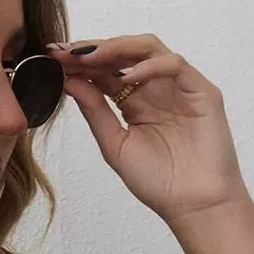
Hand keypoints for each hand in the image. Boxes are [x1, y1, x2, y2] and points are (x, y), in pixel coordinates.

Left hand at [48, 33, 250, 224]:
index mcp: (133, 101)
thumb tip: (69, 80)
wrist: (193, 206)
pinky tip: (127, 76)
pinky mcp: (202, 91)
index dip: (80, 63)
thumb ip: (95, 112)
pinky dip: (150, 66)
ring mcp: (179, 87)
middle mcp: (155, 88)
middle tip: (65, 52)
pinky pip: (175, 65)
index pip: (105, 71)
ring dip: (118, 48)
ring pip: (148, 49)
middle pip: (123, 54)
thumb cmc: (157, 182)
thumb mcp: (114, 145)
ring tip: (90, 57)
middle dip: (93, 50)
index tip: (52, 59)